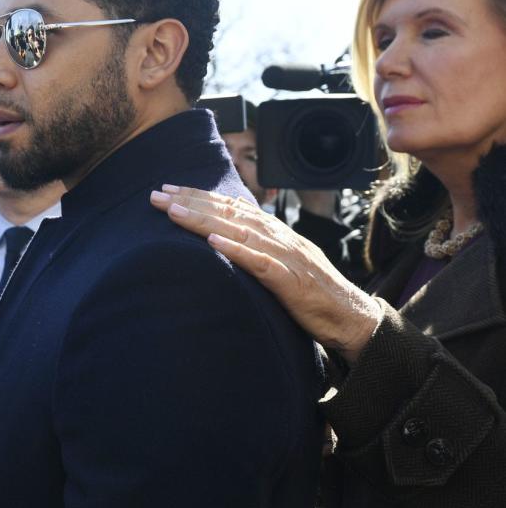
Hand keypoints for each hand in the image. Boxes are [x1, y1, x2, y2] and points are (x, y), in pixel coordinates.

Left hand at [149, 184, 382, 363]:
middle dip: (190, 201)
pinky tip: (213, 243)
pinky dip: (236, 251)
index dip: (198, 196)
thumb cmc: (312, 293)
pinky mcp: (290, 281)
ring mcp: (285, 257)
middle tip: (156, 194)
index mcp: (274, 232)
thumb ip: (257, 247)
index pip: (230, 207)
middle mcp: (278, 237)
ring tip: (174, 212)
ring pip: (238, 232)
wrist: (351, 317)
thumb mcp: (281, 263)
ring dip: (204, 220)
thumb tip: (225, 236)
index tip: (168, 190)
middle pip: (228, 213)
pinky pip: (260, 263)